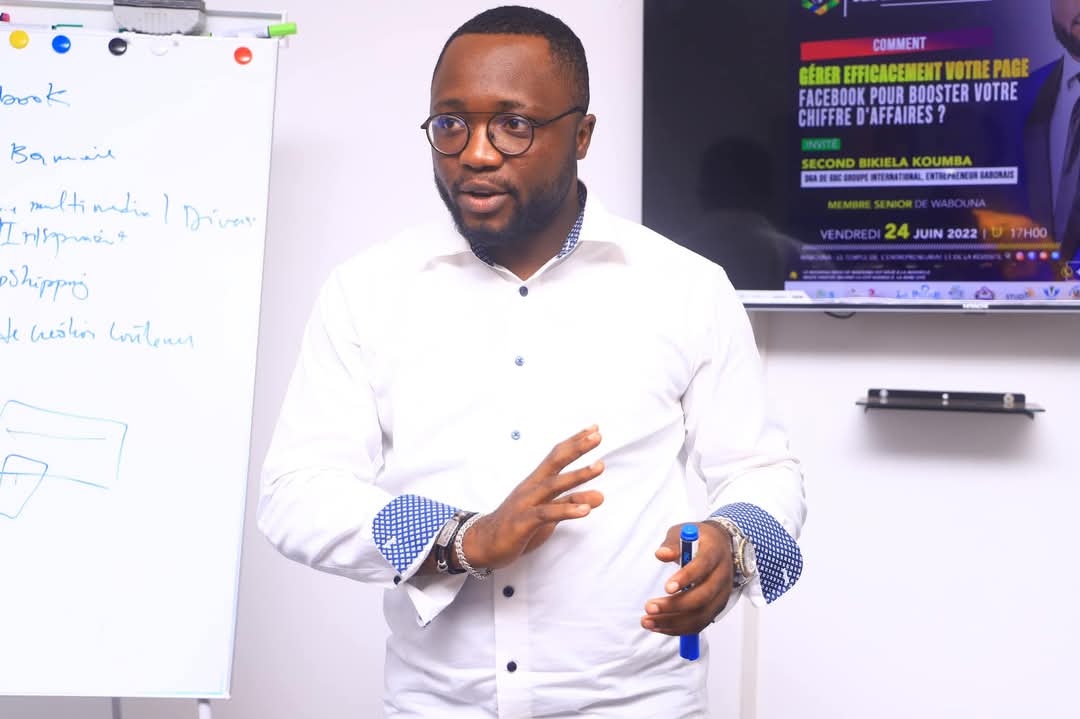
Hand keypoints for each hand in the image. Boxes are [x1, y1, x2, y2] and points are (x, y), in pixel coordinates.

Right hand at [461, 426, 603, 570]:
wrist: (484, 543)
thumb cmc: (518, 525)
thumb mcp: (550, 514)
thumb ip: (572, 503)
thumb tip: (601, 496)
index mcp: (536, 482)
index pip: (557, 456)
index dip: (575, 442)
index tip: (594, 428)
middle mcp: (531, 488)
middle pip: (555, 462)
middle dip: (577, 448)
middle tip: (598, 435)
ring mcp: (526, 503)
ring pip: (553, 485)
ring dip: (577, 475)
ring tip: (599, 466)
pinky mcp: (523, 523)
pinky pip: (547, 514)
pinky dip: (567, 510)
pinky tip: (585, 510)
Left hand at [641, 521, 733, 635]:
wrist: (720, 547)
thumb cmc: (699, 539)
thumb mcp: (683, 532)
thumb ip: (672, 544)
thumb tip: (660, 554)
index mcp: (714, 553)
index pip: (703, 567)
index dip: (686, 578)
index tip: (666, 587)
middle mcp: (722, 576)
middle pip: (702, 597)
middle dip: (674, 606)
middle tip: (649, 607)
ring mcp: (722, 595)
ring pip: (700, 615)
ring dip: (672, 622)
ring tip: (647, 621)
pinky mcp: (716, 608)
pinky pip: (699, 624)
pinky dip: (678, 628)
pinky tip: (658, 626)